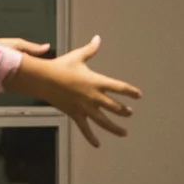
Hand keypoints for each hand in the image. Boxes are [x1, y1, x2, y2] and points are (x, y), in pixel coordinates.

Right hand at [3, 36, 141, 146]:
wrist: (44, 79)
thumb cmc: (61, 66)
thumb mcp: (78, 57)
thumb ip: (91, 50)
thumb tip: (98, 38)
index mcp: (97, 81)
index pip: (119, 87)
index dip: (131, 92)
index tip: (139, 95)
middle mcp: (94, 96)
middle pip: (114, 107)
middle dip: (124, 111)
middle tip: (130, 114)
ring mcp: (85, 107)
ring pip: (103, 121)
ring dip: (115, 128)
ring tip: (124, 133)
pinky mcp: (75, 114)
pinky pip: (85, 128)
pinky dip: (91, 137)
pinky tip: (97, 144)